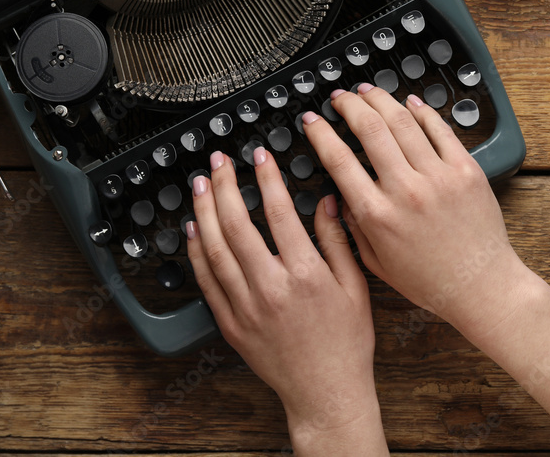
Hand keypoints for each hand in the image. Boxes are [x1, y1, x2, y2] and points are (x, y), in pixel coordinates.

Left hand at [186, 148, 386, 455]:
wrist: (326, 393)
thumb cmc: (346, 344)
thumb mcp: (355, 287)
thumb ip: (338, 241)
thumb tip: (327, 202)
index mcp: (306, 275)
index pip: (279, 213)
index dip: (267, 178)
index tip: (260, 156)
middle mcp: (271, 288)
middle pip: (238, 224)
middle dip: (225, 186)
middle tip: (218, 162)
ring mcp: (246, 308)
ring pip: (215, 249)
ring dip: (204, 212)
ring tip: (200, 186)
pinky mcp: (231, 325)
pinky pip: (206, 281)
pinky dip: (196, 252)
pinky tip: (194, 230)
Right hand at [302, 84, 530, 337]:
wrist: (480, 286)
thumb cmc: (429, 280)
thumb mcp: (376, 262)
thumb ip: (352, 226)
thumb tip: (338, 194)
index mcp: (378, 215)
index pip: (339, 160)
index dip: (321, 134)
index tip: (312, 121)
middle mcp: (406, 190)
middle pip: (369, 129)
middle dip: (348, 105)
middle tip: (339, 97)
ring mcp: (438, 177)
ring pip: (403, 122)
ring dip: (380, 100)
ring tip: (367, 92)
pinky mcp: (466, 170)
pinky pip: (440, 130)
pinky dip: (422, 112)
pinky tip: (409, 102)